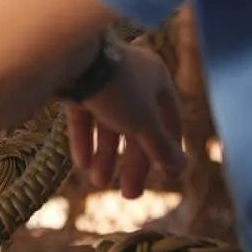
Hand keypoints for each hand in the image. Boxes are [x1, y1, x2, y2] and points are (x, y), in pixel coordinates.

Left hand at [66, 43, 185, 198]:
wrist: (70, 57)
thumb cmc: (117, 87)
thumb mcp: (144, 122)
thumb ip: (161, 147)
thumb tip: (182, 168)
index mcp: (157, 77)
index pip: (170, 119)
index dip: (169, 149)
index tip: (168, 177)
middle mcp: (131, 76)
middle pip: (137, 127)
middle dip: (132, 163)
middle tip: (129, 195)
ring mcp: (102, 79)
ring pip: (108, 124)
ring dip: (104, 156)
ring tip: (97, 182)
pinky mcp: (76, 83)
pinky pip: (84, 115)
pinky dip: (84, 139)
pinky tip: (82, 164)